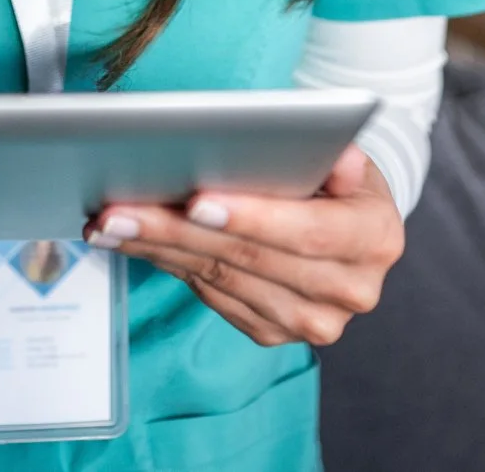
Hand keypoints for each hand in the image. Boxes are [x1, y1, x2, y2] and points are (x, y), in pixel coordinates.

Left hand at [84, 148, 401, 346]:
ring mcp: (311, 321)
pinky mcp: (273, 332)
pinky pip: (209, 296)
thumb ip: (331, 152)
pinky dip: (166, 264)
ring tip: (108, 221)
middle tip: (120, 209)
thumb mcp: (344, 153)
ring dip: (157, 249)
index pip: (308, 232)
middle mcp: (350, 291)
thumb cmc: (335, 177)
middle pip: (250, 260)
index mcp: (375, 239)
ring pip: (219, 280)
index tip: (196, 200)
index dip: (252, 218)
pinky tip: (131, 240)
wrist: (347, 225)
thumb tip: (323, 152)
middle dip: (178, 231)